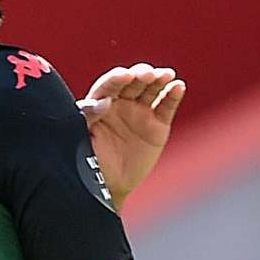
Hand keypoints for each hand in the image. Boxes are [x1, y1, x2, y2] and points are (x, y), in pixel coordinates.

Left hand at [79, 64, 186, 205]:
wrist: (109, 184)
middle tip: (147, 74)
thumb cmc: (90, 160)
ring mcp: (141, 111)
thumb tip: (104, 101)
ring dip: (159, 80)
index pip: (110, 85)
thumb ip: (89, 117)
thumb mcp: (82, 139)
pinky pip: (166, 106)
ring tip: (166, 75)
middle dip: (141, 76)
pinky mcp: (158, 123)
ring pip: (151, 90)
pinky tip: (177, 86)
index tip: (125, 76)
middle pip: (133, 83)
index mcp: (101, 102)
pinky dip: (173, 95)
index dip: (117, 78)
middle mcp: (122, 102)